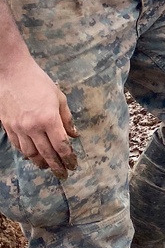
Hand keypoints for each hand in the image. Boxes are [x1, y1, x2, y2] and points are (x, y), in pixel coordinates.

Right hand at [0, 57, 78, 177]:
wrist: (11, 72)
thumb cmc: (38, 81)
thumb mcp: (59, 97)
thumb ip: (67, 118)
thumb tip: (74, 135)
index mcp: (49, 119)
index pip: (61, 146)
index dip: (68, 158)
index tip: (73, 165)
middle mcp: (33, 127)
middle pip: (47, 154)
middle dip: (57, 166)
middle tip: (63, 174)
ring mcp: (18, 128)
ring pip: (31, 154)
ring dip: (41, 163)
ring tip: (48, 167)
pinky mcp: (8, 127)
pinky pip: (18, 146)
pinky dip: (26, 154)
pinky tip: (32, 156)